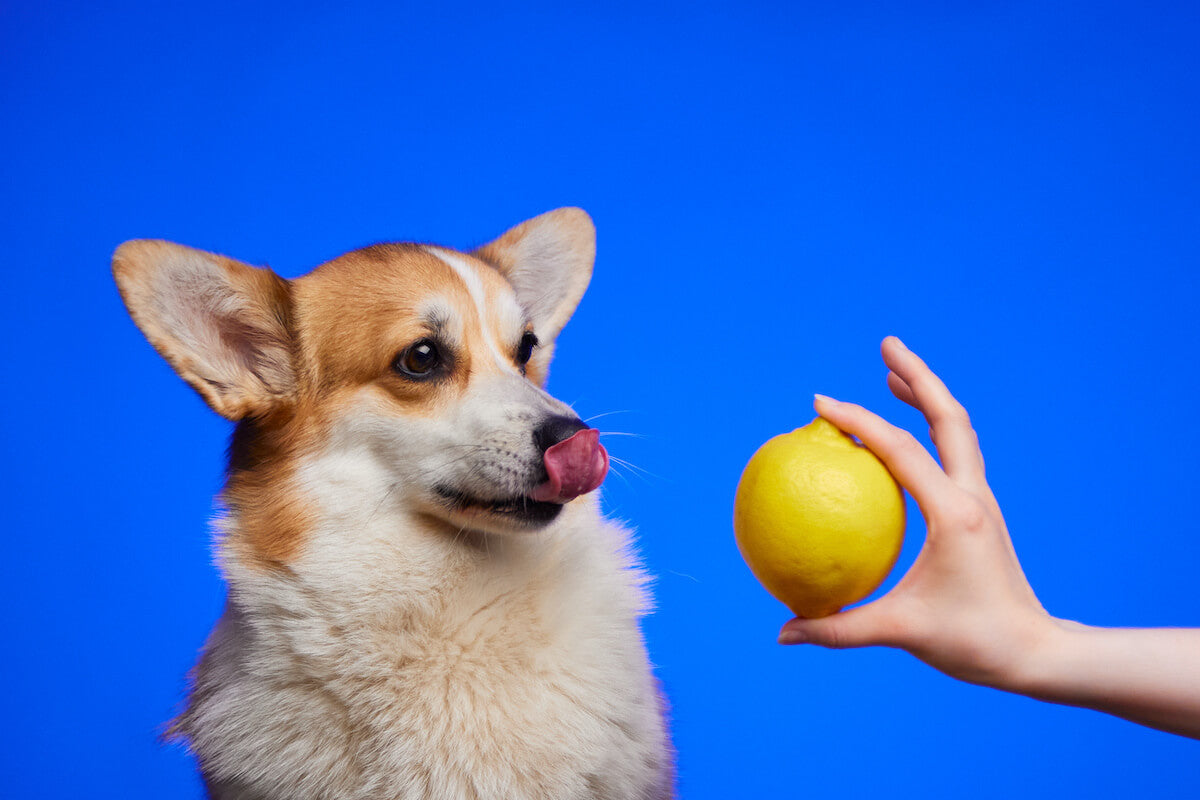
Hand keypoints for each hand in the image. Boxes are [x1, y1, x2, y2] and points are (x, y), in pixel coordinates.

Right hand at [779, 336, 1055, 689]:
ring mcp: (981, 500)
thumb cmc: (972, 642)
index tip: (819, 404)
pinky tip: (902, 437)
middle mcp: (972, 496)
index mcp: (953, 513)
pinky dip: (929, 430)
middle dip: (916, 375)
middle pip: (948, 416)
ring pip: (957, 429)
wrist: (1036, 653)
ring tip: (890, 374)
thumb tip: (784, 632)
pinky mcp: (981, 511)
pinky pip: (954, 454)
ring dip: (926, 396)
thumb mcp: (901, 633)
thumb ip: (839, 630)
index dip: (858, 421)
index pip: (901, 450)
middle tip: (886, 343)